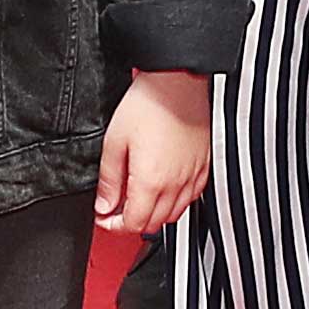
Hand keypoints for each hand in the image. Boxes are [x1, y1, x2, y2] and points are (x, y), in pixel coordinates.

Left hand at [97, 69, 212, 234]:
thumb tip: (104, 205)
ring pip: (174, 215)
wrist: (178, 81)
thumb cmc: (149, 103)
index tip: (105, 217)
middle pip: (153, 224)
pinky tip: (164, 187)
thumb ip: (109, 180)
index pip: (133, 224)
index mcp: (151, 180)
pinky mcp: (204, 166)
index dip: (114, 226)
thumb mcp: (114, 141)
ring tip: (139, 198)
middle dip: (131, 222)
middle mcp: (175, 184)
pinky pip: (192, 198)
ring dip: (154, 213)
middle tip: (117, 208)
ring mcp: (193, 176)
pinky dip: (176, 201)